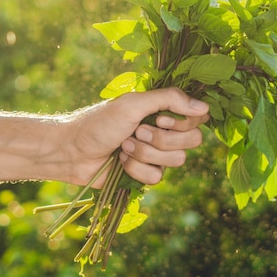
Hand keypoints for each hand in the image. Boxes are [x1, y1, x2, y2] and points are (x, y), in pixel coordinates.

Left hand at [56, 87, 208, 186]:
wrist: (72, 151)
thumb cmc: (99, 122)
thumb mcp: (133, 104)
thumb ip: (169, 100)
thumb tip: (205, 107)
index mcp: (164, 110)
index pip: (197, 117)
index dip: (184, 122)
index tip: (161, 118)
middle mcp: (165, 130)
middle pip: (192, 140)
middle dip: (162, 139)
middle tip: (138, 132)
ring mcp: (157, 153)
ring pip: (177, 161)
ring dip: (146, 153)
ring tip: (124, 146)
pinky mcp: (146, 173)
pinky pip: (158, 177)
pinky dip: (137, 169)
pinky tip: (121, 162)